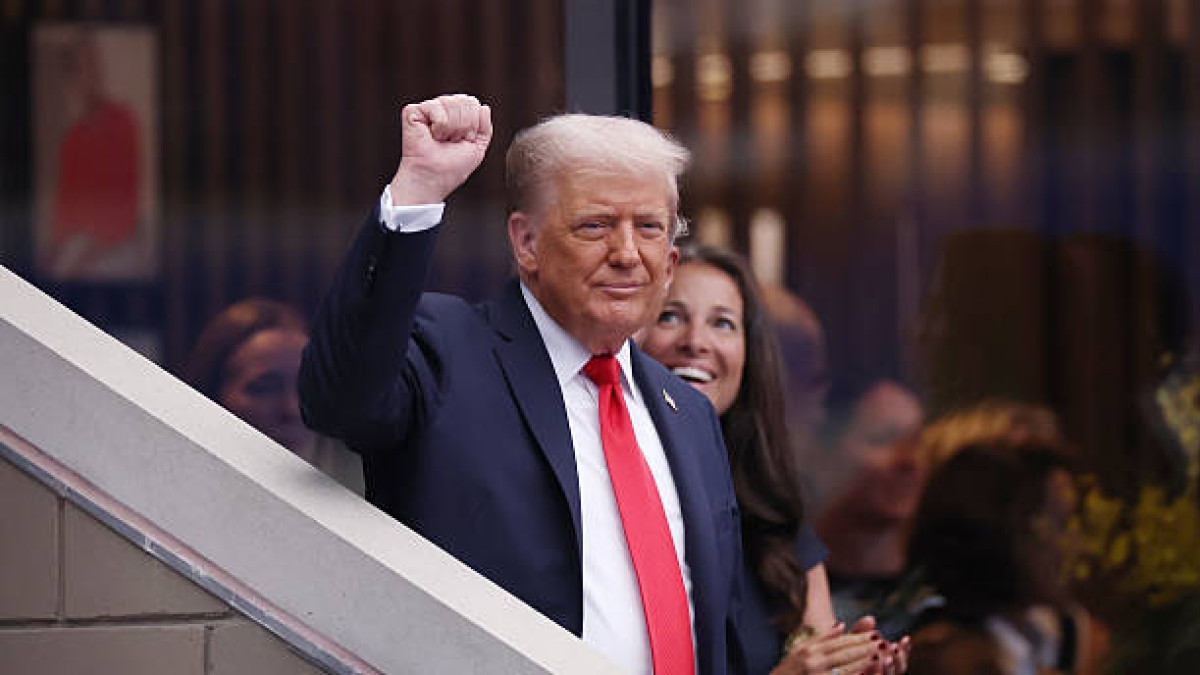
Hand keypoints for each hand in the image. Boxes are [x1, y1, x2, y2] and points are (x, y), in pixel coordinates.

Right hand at [388, 94, 492, 204]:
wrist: (434, 178)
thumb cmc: (452, 168)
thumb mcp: (477, 148)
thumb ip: (485, 127)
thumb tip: (483, 107)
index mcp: (456, 115)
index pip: (473, 103)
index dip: (473, 124)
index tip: (463, 141)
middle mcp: (442, 109)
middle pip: (465, 100)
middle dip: (464, 125)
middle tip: (451, 141)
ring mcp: (428, 109)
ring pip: (451, 103)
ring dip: (451, 128)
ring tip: (440, 139)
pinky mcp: (413, 111)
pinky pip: (436, 107)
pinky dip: (439, 125)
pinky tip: (431, 135)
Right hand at [771, 623, 886, 674]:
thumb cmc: (787, 671)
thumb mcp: (799, 651)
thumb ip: (821, 639)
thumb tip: (841, 625)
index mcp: (809, 650)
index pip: (839, 642)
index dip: (858, 637)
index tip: (874, 633)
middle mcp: (813, 662)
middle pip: (845, 653)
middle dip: (866, 647)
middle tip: (882, 642)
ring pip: (847, 668)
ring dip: (866, 662)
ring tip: (882, 656)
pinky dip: (857, 674)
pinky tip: (869, 671)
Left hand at [848, 616, 909, 673]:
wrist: (836, 667)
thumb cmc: (845, 654)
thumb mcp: (852, 642)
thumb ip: (861, 631)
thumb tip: (870, 619)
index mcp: (886, 664)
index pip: (901, 657)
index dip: (905, 649)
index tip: (906, 638)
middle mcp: (885, 672)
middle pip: (899, 668)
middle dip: (898, 658)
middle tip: (894, 647)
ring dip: (888, 668)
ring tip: (884, 657)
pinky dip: (871, 674)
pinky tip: (865, 668)